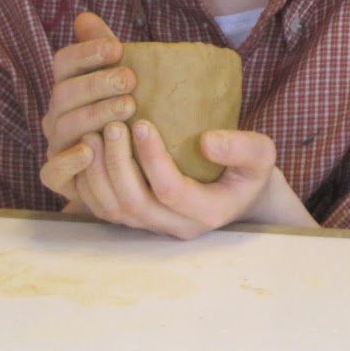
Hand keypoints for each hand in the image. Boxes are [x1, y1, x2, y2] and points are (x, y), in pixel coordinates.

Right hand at [39, 12, 133, 208]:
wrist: (130, 170)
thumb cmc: (127, 117)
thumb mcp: (122, 81)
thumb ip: (104, 49)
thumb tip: (85, 17)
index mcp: (69, 88)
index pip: (64, 62)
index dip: (87, 52)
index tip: (118, 47)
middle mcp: (56, 116)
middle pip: (64, 93)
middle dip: (97, 82)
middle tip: (130, 79)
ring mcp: (56, 146)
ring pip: (65, 127)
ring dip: (95, 115)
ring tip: (129, 107)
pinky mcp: (59, 178)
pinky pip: (52, 172)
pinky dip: (69, 161)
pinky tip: (91, 150)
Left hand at [73, 118, 310, 238]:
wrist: (239, 192)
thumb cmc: (248, 169)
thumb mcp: (262, 154)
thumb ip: (244, 147)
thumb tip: (207, 141)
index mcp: (210, 212)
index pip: (171, 190)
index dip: (153, 159)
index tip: (142, 123)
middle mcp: (179, 227)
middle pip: (135, 203)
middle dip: (118, 163)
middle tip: (111, 125)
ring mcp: (155, 227)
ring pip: (114, 210)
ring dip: (98, 173)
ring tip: (93, 135)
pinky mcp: (138, 222)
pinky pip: (104, 211)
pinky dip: (90, 184)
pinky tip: (88, 154)